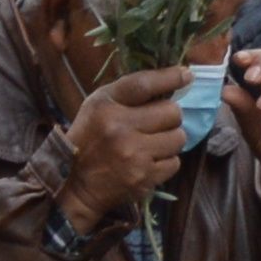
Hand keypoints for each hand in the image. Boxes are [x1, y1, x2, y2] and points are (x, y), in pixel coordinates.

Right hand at [60, 68, 194, 230]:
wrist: (74, 185)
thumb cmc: (89, 138)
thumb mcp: (98, 106)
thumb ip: (129, 92)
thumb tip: (175, 78)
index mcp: (106, 107)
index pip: (144, 84)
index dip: (170, 77)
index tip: (185, 75)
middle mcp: (120, 129)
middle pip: (172, 112)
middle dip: (170, 116)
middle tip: (158, 122)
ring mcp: (134, 155)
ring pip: (178, 138)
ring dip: (170, 140)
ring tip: (153, 143)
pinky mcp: (144, 178)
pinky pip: (175, 163)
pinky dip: (166, 162)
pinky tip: (149, 161)